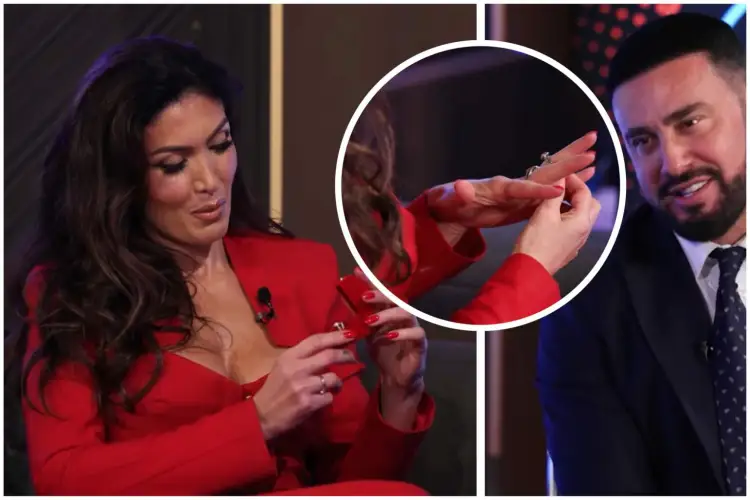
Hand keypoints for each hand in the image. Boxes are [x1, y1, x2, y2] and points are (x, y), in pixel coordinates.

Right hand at [253, 330, 357, 439]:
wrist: (261, 416)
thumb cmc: (273, 390)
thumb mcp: (282, 367)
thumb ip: (301, 357)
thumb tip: (327, 349)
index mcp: (289, 357)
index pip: (315, 340)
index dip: (335, 336)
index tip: (349, 334)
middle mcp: (296, 369)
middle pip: (329, 356)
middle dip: (345, 355)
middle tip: (353, 358)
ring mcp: (303, 386)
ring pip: (333, 378)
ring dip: (337, 382)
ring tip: (334, 386)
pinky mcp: (308, 403)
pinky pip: (329, 397)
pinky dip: (328, 398)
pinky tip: (321, 400)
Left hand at [358, 276, 426, 430]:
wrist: (396, 378)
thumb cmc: (384, 352)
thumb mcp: (367, 333)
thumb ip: (359, 318)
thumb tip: (344, 299)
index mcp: (390, 312)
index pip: (382, 292)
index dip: (371, 281)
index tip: (356, 272)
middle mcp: (404, 316)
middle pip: (396, 298)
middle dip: (380, 295)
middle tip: (364, 297)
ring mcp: (414, 328)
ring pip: (407, 313)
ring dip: (388, 315)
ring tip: (371, 320)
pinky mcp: (421, 344)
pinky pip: (417, 334)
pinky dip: (403, 333)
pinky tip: (389, 336)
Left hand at [426, 132, 597, 233]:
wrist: (451, 205)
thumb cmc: (449, 201)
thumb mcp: (450, 199)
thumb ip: (459, 193)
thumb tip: (459, 186)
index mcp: (499, 187)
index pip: (521, 188)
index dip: (537, 191)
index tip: (557, 190)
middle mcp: (514, 185)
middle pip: (545, 171)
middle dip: (568, 160)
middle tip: (591, 144)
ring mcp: (521, 192)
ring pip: (552, 176)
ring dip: (573, 166)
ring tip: (595, 155)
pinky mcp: (524, 201)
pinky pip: (551, 192)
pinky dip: (569, 184)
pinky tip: (585, 179)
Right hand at [513, 173, 600, 275]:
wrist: (530, 271)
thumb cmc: (536, 243)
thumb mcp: (544, 213)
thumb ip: (554, 194)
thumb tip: (561, 179)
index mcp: (582, 220)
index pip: (585, 192)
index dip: (573, 179)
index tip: (561, 174)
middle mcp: (584, 231)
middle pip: (590, 204)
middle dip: (578, 192)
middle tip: (562, 186)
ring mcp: (577, 240)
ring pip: (582, 215)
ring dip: (572, 204)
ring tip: (555, 199)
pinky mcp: (568, 247)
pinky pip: (573, 226)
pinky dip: (567, 215)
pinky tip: (552, 215)